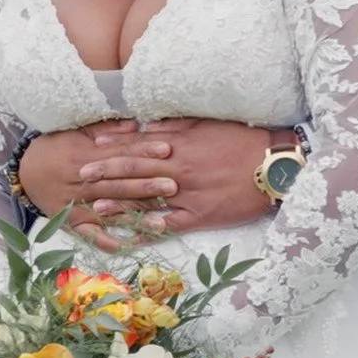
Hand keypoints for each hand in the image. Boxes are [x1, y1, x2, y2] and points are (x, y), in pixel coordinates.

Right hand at [16, 120, 160, 245]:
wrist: (23, 172)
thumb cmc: (54, 148)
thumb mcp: (77, 132)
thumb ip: (107, 129)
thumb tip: (137, 126)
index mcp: (85, 156)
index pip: (119, 154)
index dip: (143, 152)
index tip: (167, 150)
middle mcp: (83, 182)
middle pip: (118, 184)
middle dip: (146, 186)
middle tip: (173, 186)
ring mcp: (77, 205)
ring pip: (110, 211)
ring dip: (136, 218)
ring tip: (161, 222)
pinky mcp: (71, 223)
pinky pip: (89, 235)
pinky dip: (106, 242)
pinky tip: (127, 247)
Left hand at [77, 118, 281, 239]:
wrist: (274, 165)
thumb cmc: (244, 141)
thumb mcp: (209, 125)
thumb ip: (178, 127)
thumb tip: (152, 125)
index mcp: (181, 145)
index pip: (140, 145)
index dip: (114, 147)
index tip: (91, 148)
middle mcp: (180, 168)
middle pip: (137, 171)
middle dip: (107, 173)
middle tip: (82, 176)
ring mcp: (190, 193)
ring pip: (149, 198)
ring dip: (121, 203)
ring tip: (96, 206)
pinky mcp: (203, 214)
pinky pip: (173, 222)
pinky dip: (154, 227)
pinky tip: (134, 232)